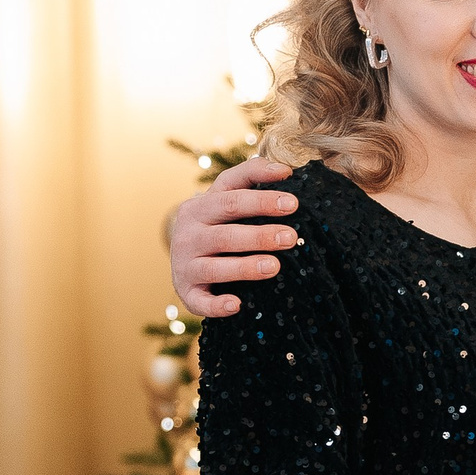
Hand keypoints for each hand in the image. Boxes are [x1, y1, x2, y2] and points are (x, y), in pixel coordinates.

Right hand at [169, 155, 301, 315]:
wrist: (182, 257)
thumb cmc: (216, 225)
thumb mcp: (226, 200)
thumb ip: (250, 182)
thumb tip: (286, 169)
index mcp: (202, 205)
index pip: (232, 193)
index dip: (261, 194)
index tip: (293, 200)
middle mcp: (190, 231)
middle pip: (227, 231)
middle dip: (260, 234)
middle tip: (291, 237)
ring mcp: (185, 262)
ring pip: (215, 266)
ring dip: (245, 267)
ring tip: (274, 267)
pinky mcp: (186, 291)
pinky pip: (200, 301)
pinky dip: (217, 305)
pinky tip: (237, 305)